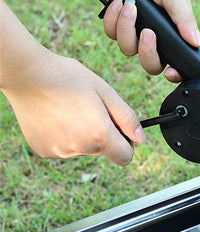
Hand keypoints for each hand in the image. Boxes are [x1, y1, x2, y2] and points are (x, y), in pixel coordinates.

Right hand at [2, 49, 143, 165]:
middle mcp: (80, 148)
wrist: (27, 74)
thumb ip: (126, 118)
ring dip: (83, 135)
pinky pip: (64, 148)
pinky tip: (56, 117)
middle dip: (103, 134)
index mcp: (99, 135)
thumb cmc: (68, 78)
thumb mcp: (106, 92)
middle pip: (104, 151)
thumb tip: (141, 139)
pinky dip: (65, 136)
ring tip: (69, 110)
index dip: (126, 144)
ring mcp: (59, 152)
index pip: (125, 157)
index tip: (119, 129)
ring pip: (83, 149)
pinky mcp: (44, 151)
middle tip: (89, 109)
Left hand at [71, 0, 199, 81]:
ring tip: (129, 4)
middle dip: (147, 51)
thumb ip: (184, 20)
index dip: (174, 73)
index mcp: (173, 31)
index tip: (170, 72)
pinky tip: (119, 0)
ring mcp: (134, 32)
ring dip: (127, 27)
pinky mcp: (116, 25)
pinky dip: (114, 18)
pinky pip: (112, 35)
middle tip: (148, 32)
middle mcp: (155, 36)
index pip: (176, 61)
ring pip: (128, 50)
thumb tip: (198, 43)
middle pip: (151, 65)